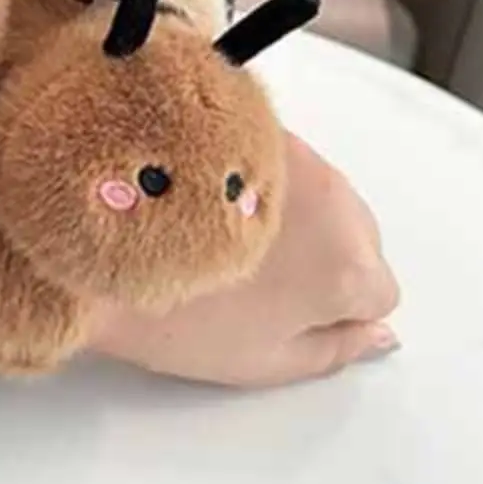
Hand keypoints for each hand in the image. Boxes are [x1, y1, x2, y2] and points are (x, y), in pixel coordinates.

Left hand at [90, 133, 399, 386]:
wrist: (103, 239)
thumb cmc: (171, 305)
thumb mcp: (264, 359)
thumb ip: (336, 349)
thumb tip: (376, 336)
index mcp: (348, 266)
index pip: (379, 292)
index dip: (335, 308)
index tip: (294, 308)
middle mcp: (335, 199)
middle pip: (356, 234)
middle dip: (319, 254)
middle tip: (254, 276)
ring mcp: (293, 154)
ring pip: (319, 192)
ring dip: (289, 212)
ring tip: (221, 238)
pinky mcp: (255, 124)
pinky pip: (278, 159)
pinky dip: (258, 177)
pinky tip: (208, 201)